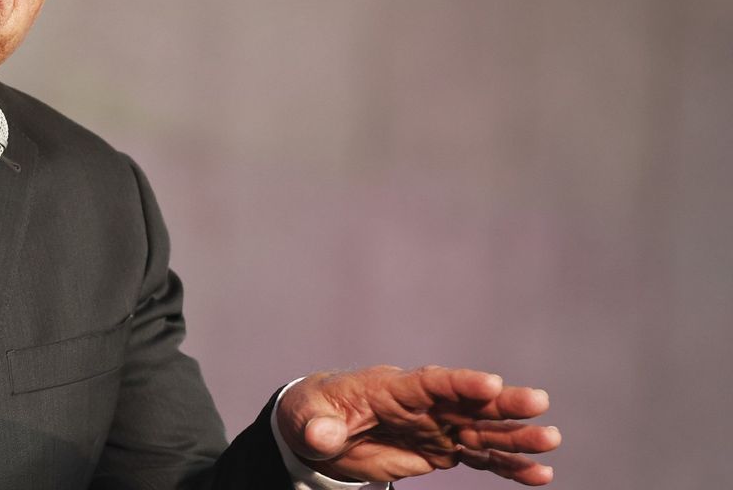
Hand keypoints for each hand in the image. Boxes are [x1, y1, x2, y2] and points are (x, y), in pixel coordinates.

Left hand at [276, 365, 560, 485]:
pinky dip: (509, 466)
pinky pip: (480, 458)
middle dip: (502, 403)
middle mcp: (422, 404)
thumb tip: (322, 435)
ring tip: (550, 441)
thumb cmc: (314, 411)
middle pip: (467, 401)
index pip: (429, 382)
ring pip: (483, 430)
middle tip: (539, 402)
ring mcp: (437, 426)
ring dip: (515, 436)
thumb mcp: (306, 417)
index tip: (491, 382)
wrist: (321, 426)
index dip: (460, 382)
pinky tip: (540, 474)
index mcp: (390, 387)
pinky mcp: (442, 448)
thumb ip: (318, 425)